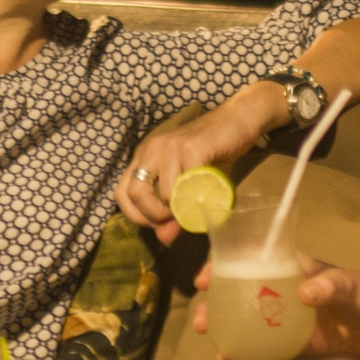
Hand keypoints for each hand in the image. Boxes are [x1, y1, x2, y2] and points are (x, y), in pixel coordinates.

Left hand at [114, 91, 283, 239]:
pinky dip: (197, 197)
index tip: (156, 224)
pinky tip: (207, 193)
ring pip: (163, 193)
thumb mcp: (190, 186)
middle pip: (135, 193)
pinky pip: (187, 184)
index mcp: (144, 156)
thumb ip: (174, 211)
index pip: (121, 193)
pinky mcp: (192, 148)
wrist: (238, 121)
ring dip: (179, 208)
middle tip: (172, 220)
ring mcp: (170, 147)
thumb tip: (164, 239)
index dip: (136, 215)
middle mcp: (151, 149)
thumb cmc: (212, 154)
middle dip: (153, 216)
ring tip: (194, 206)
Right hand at [193, 258, 359, 359]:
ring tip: (211, 342)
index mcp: (289, 267)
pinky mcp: (286, 343)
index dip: (221, 265)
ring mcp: (279, 318)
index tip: (204, 279)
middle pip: (234, 292)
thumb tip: (305, 292)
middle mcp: (277, 290)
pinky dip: (240, 351)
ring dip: (219, 329)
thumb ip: (331, 285)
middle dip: (211, 304)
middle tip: (200, 321)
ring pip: (239, 319)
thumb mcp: (352, 286)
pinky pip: (256, 345)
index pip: (247, 259)